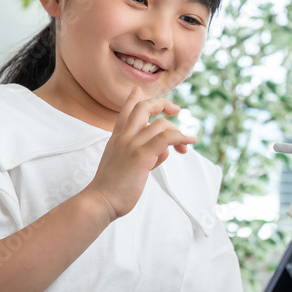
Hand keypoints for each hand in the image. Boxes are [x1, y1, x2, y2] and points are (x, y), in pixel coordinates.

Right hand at [83, 87, 195, 221]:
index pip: (125, 111)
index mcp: (117, 138)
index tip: (138, 90)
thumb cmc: (112, 188)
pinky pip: (166, 138)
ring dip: (177, 133)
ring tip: (185, 148)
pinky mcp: (142, 155)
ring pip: (161, 124)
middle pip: (144, 107)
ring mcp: (132, 144)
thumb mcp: (126, 165)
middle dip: (162, 104)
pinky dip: (182, 137)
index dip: (133, 98)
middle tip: (176, 110)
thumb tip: (164, 152)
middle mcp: (124, 137)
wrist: (100, 201)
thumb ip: (143, 154)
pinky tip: (191, 140)